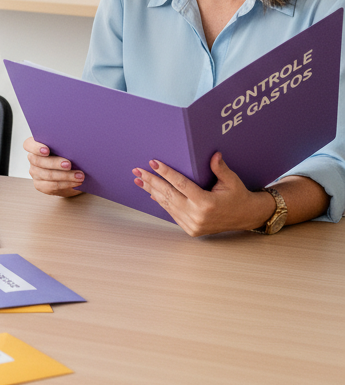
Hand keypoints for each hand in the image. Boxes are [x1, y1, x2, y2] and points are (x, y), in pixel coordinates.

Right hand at [24, 137, 83, 196]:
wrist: (68, 174)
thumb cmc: (66, 156)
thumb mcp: (64, 149)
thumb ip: (63, 146)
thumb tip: (74, 146)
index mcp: (35, 146)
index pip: (28, 145)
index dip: (36, 148)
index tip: (47, 150)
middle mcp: (32, 159)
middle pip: (39, 161)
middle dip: (55, 163)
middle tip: (69, 164)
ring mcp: (35, 173)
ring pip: (47, 174)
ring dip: (65, 175)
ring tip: (79, 175)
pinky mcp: (40, 185)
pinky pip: (52, 185)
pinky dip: (66, 184)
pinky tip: (76, 182)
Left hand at [132, 152, 273, 235]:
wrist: (246, 217)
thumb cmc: (238, 196)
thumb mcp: (231, 181)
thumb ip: (220, 168)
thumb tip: (214, 154)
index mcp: (207, 203)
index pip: (181, 184)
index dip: (166, 173)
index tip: (153, 163)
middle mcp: (197, 215)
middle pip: (168, 194)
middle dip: (151, 181)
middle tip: (137, 171)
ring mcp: (193, 224)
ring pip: (167, 205)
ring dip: (151, 191)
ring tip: (139, 180)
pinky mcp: (190, 229)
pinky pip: (172, 213)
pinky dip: (161, 202)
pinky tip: (151, 193)